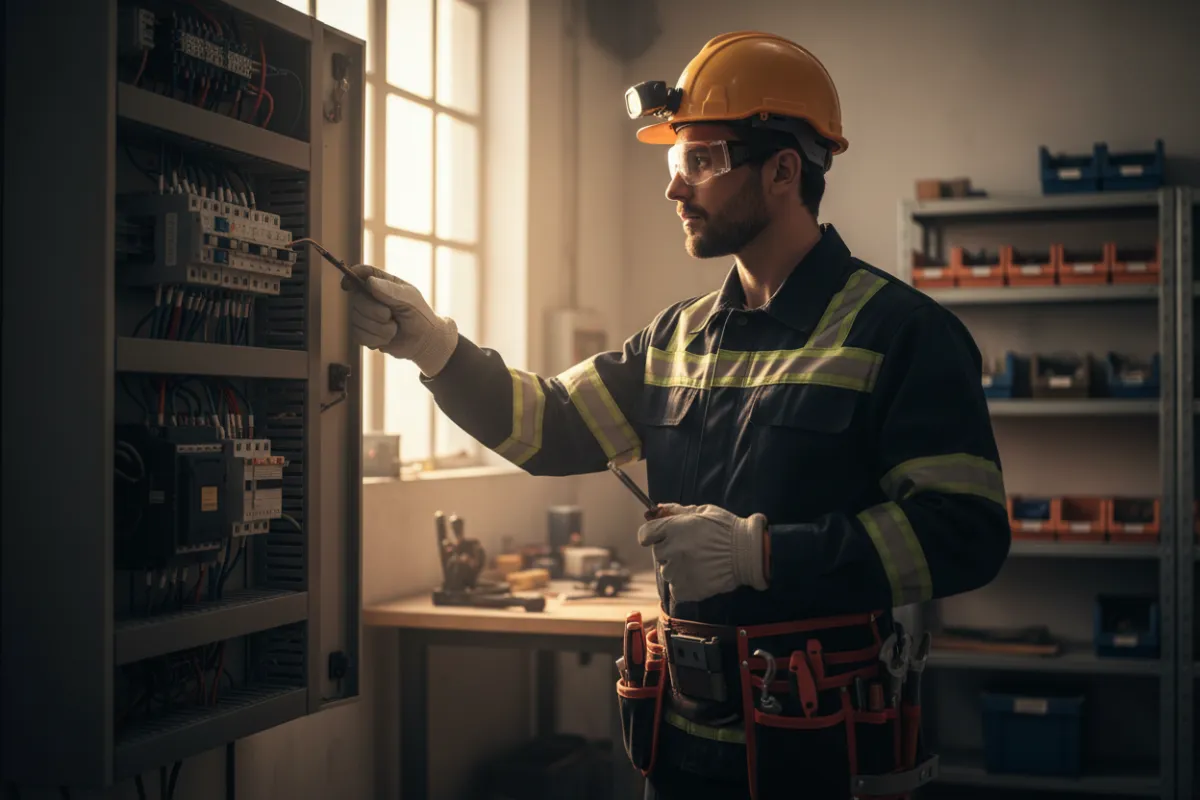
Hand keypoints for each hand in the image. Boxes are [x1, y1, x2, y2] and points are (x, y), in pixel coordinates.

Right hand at [341, 264, 457, 376]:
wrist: (423, 342)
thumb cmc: (420, 316)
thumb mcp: (410, 300)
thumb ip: (391, 291)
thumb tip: (370, 282)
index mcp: (383, 283)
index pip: (363, 273)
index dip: (351, 276)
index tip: (348, 285)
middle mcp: (370, 297)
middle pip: (357, 300)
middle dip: (374, 312)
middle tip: (391, 316)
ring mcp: (365, 315)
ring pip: (356, 320)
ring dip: (379, 329)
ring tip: (394, 329)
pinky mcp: (363, 332)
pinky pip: (358, 336)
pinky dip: (375, 339)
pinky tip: (387, 338)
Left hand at [636, 504, 767, 602]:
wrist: (748, 554)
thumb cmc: (727, 529)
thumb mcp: (702, 511)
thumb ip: (676, 510)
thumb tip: (657, 509)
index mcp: (672, 528)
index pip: (644, 534)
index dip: (653, 534)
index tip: (661, 536)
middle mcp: (671, 550)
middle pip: (658, 552)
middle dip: (670, 550)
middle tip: (691, 548)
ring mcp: (677, 571)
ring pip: (666, 572)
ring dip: (677, 568)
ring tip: (698, 563)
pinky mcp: (685, 589)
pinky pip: (675, 589)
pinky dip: (684, 585)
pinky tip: (699, 576)